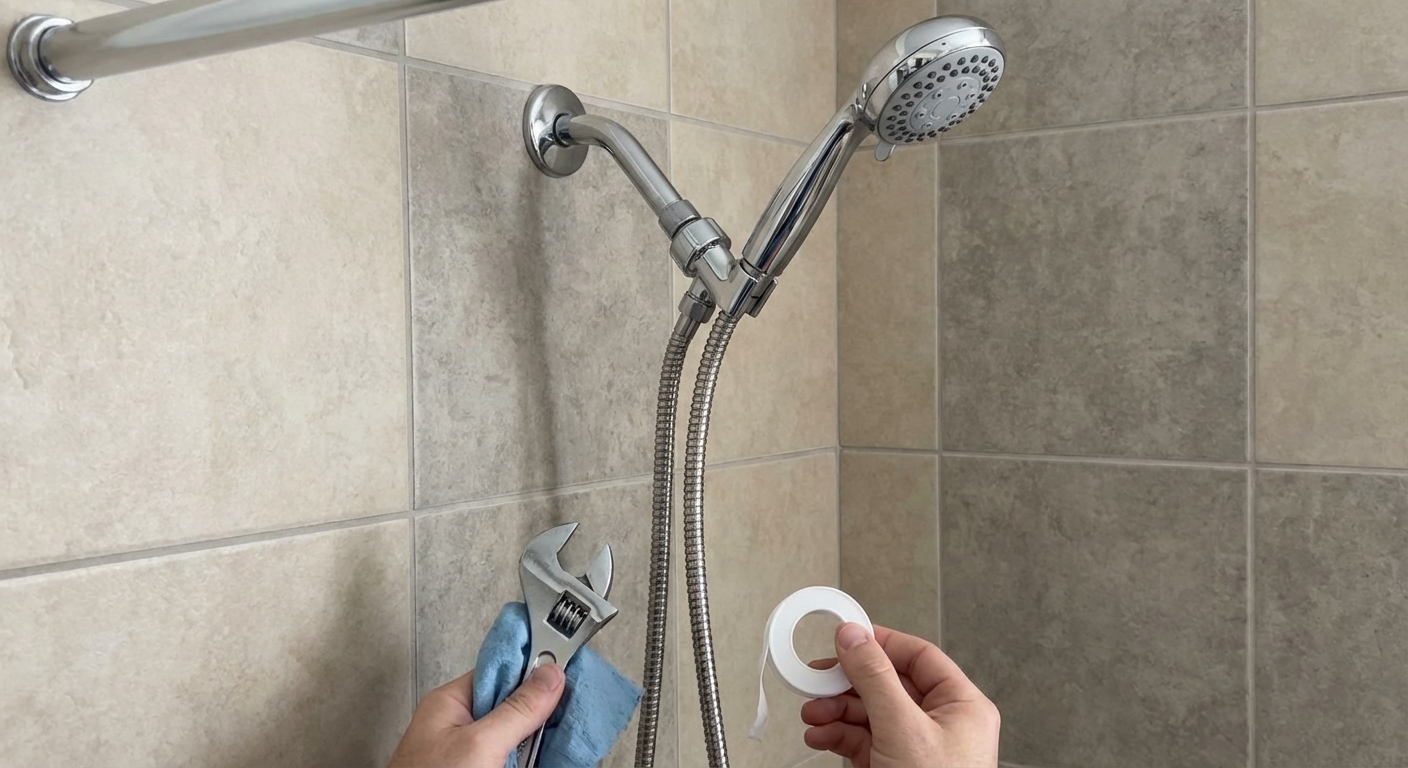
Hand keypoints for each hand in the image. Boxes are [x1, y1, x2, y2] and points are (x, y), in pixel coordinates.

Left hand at [388, 664, 564, 767]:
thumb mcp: (480, 744)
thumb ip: (517, 709)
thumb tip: (549, 675)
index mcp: (450, 704)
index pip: (499, 670)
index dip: (532, 668)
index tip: (566, 667)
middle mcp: (459, 725)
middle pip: (512, 704)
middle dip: (540, 709)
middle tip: (570, 711)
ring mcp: (469, 753)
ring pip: (516, 735)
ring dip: (539, 739)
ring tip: (564, 738)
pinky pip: (512, 757)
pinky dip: (531, 759)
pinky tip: (549, 758)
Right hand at [800, 624, 999, 767]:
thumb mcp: (903, 728)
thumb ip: (875, 679)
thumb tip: (854, 637)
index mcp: (961, 706)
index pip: (918, 657)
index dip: (880, 643)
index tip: (846, 638)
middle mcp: (941, 724)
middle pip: (887, 685)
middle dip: (847, 684)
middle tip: (817, 679)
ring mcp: (916, 749)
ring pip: (870, 714)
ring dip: (836, 711)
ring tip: (813, 713)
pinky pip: (863, 742)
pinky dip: (837, 736)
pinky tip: (819, 735)